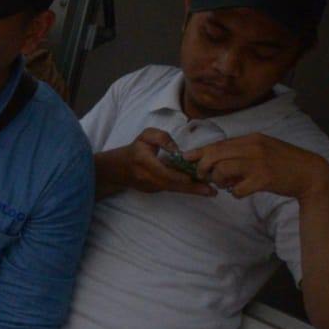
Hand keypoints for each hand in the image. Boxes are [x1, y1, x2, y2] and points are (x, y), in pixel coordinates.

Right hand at [95, 128, 214, 197]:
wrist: (117, 169)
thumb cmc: (134, 150)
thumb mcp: (145, 136)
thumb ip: (161, 137)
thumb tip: (177, 149)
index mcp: (145, 163)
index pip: (163, 172)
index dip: (177, 176)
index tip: (192, 178)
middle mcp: (148, 178)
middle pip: (173, 185)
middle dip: (192, 189)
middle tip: (211, 191)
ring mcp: (151, 187)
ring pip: (174, 189)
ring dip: (192, 191)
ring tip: (210, 192)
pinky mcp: (154, 191)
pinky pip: (171, 189)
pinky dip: (185, 189)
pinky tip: (199, 188)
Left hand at [187, 133, 328, 200]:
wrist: (310, 173)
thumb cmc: (284, 162)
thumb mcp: (263, 149)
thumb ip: (241, 151)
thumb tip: (217, 159)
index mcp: (252, 139)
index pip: (219, 144)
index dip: (200, 152)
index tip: (186, 157)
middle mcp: (254, 148)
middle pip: (216, 155)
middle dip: (203, 167)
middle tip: (204, 176)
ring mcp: (259, 163)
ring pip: (222, 170)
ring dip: (219, 181)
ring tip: (226, 185)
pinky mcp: (264, 180)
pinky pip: (238, 190)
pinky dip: (236, 193)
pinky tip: (243, 191)